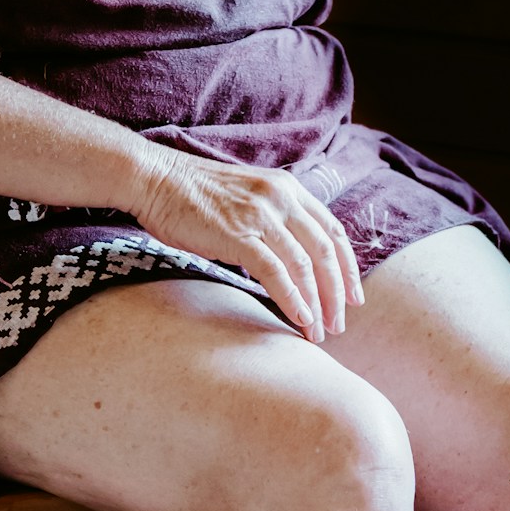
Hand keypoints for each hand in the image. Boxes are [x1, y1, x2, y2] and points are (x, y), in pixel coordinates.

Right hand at [127, 145, 362, 340]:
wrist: (155, 179)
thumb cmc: (194, 194)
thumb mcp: (248, 197)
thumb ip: (274, 219)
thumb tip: (292, 259)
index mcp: (288, 189)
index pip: (333, 231)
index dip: (347, 267)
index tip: (354, 296)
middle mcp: (281, 198)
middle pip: (325, 251)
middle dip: (337, 293)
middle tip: (340, 323)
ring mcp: (261, 215)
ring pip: (305, 265)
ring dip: (317, 303)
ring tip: (320, 331)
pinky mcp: (238, 234)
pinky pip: (276, 272)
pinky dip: (293, 299)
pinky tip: (300, 319)